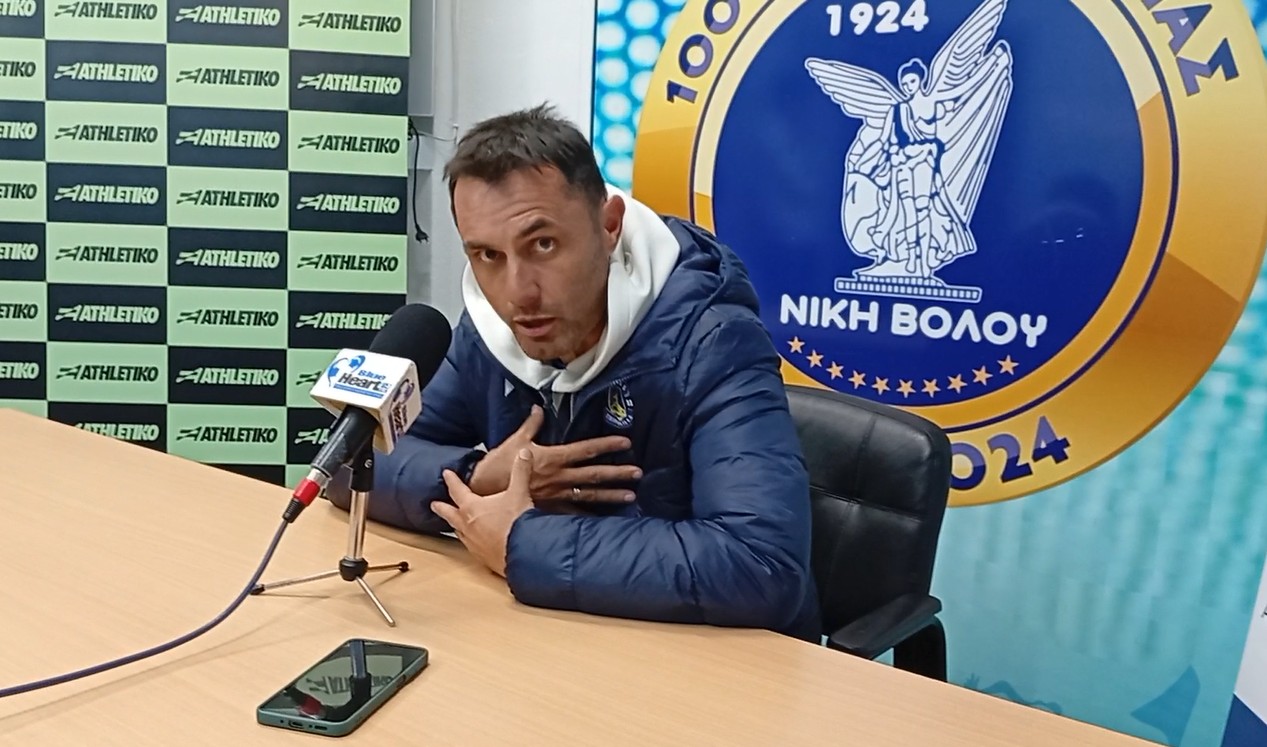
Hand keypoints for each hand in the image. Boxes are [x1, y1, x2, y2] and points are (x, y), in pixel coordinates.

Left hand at [433, 448, 534, 577]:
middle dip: (441, 507)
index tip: (445, 474)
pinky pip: (470, 546)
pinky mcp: (481, 557)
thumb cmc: (516, 523)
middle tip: (433, 505)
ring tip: (453, 524)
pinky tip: (474, 542)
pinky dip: (469, 541)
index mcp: (472, 508)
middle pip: (449, 514)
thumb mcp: (519, 492)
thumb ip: (520, 471)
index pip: (457, 490)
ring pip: (458, 532)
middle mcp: (467, 526)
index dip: (451, 480)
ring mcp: (473, 543)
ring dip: (454, 525)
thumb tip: (524, 452)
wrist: (522, 552)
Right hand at [469, 405, 640, 503]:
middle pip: (593, 474)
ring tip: (630, 496)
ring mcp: (556, 494)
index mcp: (553, 457)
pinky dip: (589, 517)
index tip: (625, 443)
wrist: (485, 491)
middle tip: (638, 473)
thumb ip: (532, 425)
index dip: (606, 445)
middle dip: (617, 473)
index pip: (585, 450)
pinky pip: (572, 513)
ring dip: (610, 495)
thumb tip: (539, 408)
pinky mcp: (550, 507)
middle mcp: (559, 476)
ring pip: (589, 494)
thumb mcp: (516, 440)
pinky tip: (604, 522)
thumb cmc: (498, 464)